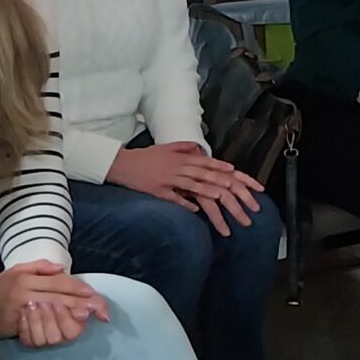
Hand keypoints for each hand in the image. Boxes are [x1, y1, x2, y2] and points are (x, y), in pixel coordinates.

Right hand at [0, 260, 109, 346]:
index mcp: (28, 280)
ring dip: (70, 318)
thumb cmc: (0, 286)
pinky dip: (53, 331)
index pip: (61, 283)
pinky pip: (39, 331)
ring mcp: (22, 313)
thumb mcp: (18, 269)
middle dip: (82, 304)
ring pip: (52, 317)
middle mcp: (27, 295)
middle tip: (100, 309)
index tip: (96, 295)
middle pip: (61, 299)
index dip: (80, 289)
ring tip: (85, 317)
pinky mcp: (17, 328)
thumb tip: (62, 269)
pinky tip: (65, 330)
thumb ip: (41, 267)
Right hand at [107, 141, 264, 232]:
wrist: (123, 164)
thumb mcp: (167, 148)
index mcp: (182, 158)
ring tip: (222, 199)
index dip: (222, 167)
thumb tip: (199, 149)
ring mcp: (169, 179)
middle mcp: (178, 167)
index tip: (236, 172)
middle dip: (222, 183)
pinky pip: (174, 198)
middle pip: (204, 175)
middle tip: (236, 190)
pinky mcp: (158, 191)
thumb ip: (184, 148)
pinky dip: (185, 204)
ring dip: (208, 192)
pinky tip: (196, 211)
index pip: (207, 162)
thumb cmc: (146, 157)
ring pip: (192, 185)